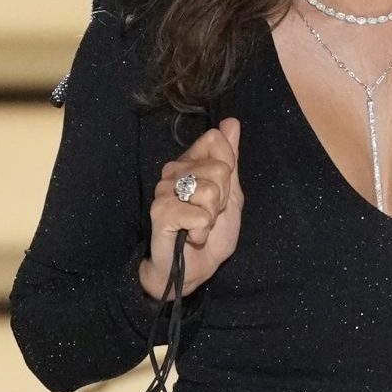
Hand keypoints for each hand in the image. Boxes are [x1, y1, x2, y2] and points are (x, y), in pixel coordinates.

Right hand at [141, 119, 243, 298]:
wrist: (194, 268)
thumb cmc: (210, 232)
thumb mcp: (231, 194)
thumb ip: (230, 159)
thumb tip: (231, 122)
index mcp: (190, 163)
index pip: (216, 140)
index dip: (228, 170)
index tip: (220, 193)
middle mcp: (173, 172)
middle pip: (219, 168)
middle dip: (223, 198)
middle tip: (209, 214)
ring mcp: (164, 191)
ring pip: (210, 191)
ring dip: (212, 216)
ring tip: (199, 226)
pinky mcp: (160, 212)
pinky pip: (199, 214)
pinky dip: (202, 231)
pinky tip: (191, 236)